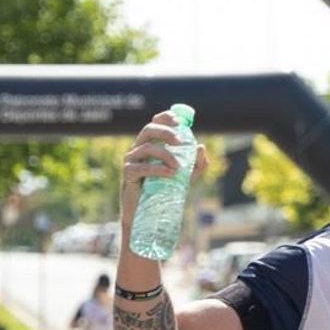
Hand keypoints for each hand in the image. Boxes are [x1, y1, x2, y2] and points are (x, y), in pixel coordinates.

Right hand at [119, 111, 207, 237]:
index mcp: (152, 144)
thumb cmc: (165, 190)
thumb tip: (201, 147)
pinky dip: (158, 169)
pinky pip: (141, 167)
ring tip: (178, 168)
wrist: (148, 212)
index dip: (165, 118)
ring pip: (147, 148)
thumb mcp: (186, 176)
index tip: (179, 120)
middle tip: (181, 142)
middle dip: (166, 132)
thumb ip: (196, 164)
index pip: (155, 123)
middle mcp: (139, 148)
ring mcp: (131, 160)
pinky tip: (171, 175)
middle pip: (149, 130)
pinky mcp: (128, 174)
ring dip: (165, 155)